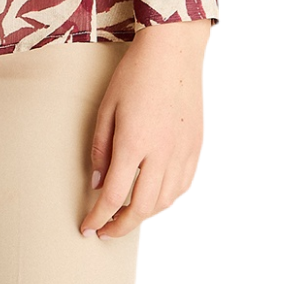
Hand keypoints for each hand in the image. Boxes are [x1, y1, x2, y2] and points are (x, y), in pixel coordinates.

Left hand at [80, 20, 209, 239]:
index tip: (87, 228)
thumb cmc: (135, 73)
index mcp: (134, 142)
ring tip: (126, 215)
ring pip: (165, 201)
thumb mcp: (106, 107)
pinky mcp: (196, 146)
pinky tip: (153, 196)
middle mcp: (161, 153)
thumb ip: (100, 148)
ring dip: (143, 215)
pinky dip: (166, 199)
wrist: (173, 51)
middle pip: (142, 207)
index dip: (98, 218)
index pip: (114, 196)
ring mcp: (182, 151)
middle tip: (105, 232)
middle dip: (121, 226)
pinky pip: (182, 185)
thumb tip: (97, 183)